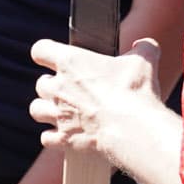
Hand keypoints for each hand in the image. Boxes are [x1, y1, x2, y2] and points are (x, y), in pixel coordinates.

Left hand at [30, 36, 165, 162]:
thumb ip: (143, 48)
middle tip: (69, 90)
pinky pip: (47, 138)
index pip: (40, 50)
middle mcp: (58, 87)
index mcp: (70, 62)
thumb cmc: (135, 92)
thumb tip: (147, 45)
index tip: (52, 57)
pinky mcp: (63, 139)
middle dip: (52, 87)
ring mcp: (58, 114)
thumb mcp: (144, 61)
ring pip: (36, 109)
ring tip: (62, 112)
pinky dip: (54, 138)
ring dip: (47, 110)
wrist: (133, 130)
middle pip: (40, 83)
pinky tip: (67, 135)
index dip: (45, 53)